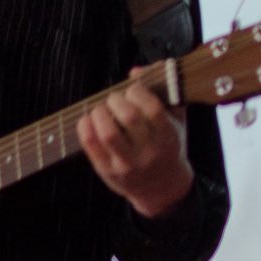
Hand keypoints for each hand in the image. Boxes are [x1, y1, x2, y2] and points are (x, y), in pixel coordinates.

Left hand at [76, 69, 192, 219]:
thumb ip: (163, 92)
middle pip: (129, 117)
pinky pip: (90, 146)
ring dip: (100, 113)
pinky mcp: (107, 172)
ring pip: (108, 133)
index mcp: (168, 137)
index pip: (152, 108)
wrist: (162, 189)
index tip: (132, 89)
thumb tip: (135, 71)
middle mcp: (148, 152)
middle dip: (116, 100)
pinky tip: (89, 120)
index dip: (138, 92)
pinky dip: (85, 127)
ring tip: (101, 110)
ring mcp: (127, 164)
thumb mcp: (176, 121)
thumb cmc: (168, 147)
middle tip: (114, 99)